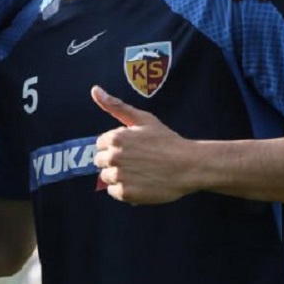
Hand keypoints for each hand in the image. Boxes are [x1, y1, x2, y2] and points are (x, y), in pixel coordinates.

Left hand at [91, 86, 193, 204]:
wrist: (189, 166)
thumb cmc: (167, 141)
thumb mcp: (143, 119)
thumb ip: (116, 106)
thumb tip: (94, 90)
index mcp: (115, 138)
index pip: (100, 144)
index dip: (115, 146)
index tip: (131, 149)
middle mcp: (113, 157)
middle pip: (100, 161)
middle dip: (114, 161)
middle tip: (137, 161)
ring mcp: (119, 176)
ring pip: (106, 177)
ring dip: (118, 176)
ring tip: (139, 173)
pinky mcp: (126, 193)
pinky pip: (114, 192)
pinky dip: (124, 190)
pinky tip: (140, 183)